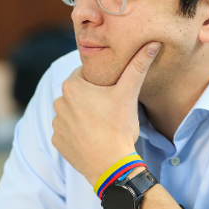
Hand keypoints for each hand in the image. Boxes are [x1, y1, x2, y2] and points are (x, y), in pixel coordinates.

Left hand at [52, 41, 160, 181]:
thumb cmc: (119, 127)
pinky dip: (77, 133)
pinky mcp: (57, 141)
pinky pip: (67, 131)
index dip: (101, 82)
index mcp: (72, 86)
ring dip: (83, 115)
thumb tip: (152, 43)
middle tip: (110, 108)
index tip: (112, 91)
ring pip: (72, 112)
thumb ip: (138, 66)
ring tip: (102, 124)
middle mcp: (58, 102)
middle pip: (78, 93)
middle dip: (91, 98)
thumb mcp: (129, 93)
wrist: (110, 165)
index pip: (86, 75)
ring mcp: (56, 123)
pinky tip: (92, 137)